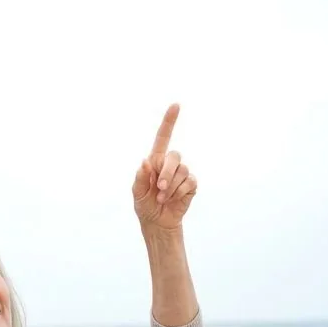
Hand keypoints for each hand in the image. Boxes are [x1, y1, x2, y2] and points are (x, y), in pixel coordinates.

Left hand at [133, 103, 196, 230]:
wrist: (157, 221)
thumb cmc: (144, 204)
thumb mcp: (137, 193)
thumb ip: (140, 178)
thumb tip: (145, 161)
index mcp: (155, 161)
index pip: (163, 137)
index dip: (169, 121)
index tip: (175, 105)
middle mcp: (170, 164)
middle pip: (174, 156)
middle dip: (166, 173)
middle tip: (158, 188)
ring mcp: (182, 173)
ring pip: (182, 171)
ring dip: (170, 187)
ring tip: (162, 198)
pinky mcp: (191, 184)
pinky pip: (189, 182)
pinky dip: (179, 192)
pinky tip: (173, 199)